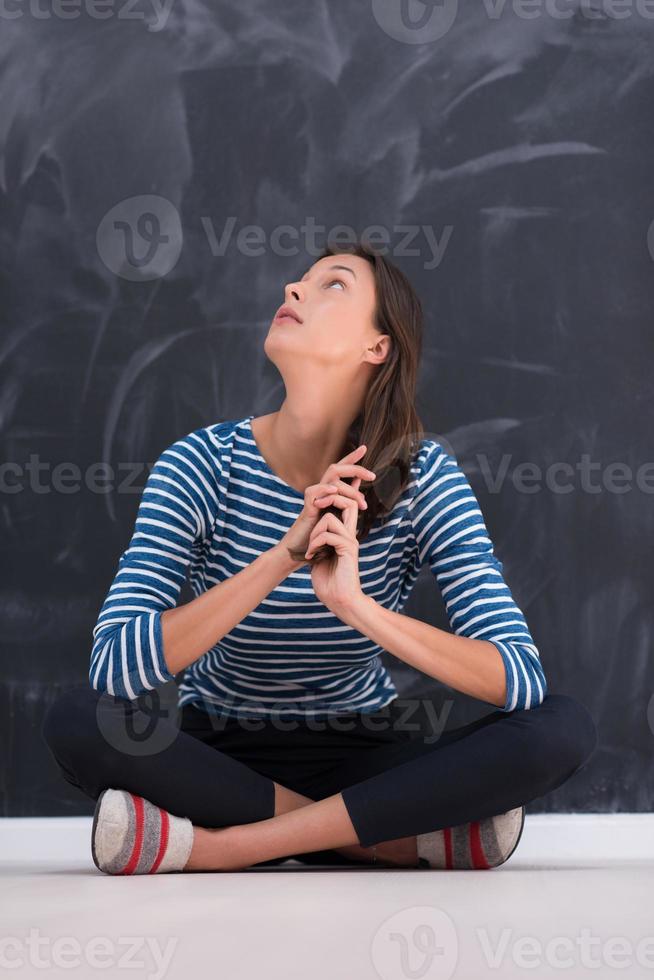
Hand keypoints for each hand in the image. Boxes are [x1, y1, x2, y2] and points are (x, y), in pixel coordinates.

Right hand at [279, 445, 375, 566]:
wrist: (300, 551)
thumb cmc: (320, 533)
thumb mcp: (337, 512)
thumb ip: (347, 495)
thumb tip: (359, 481)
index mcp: (328, 490)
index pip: (341, 469)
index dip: (352, 457)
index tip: (365, 447)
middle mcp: (321, 490)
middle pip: (337, 468)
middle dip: (356, 468)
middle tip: (373, 475)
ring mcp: (313, 497)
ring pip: (331, 480)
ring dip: (350, 489)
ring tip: (362, 503)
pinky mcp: (307, 507)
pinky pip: (314, 491)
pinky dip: (325, 489)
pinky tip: (335, 492)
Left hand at [304, 478, 364, 613]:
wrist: (339, 600)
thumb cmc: (328, 582)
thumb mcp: (320, 557)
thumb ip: (320, 542)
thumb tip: (313, 530)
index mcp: (345, 535)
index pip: (347, 506)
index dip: (335, 497)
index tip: (317, 504)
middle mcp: (350, 535)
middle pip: (348, 502)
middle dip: (329, 500)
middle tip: (314, 510)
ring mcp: (350, 541)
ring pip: (331, 518)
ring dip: (314, 532)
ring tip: (311, 548)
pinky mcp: (348, 550)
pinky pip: (328, 535)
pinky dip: (315, 544)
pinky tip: (311, 556)